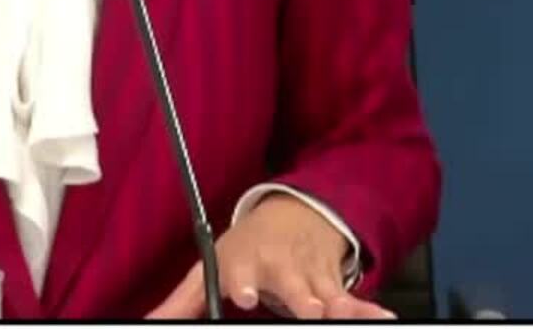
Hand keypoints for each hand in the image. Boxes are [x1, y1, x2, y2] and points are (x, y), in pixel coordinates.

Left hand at [147, 193, 393, 320]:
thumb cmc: (245, 249)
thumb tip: (148, 320)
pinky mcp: (335, 284)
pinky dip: (368, 307)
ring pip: (327, 296)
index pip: (243, 271)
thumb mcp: (211, 267)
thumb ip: (183, 302)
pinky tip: (384, 315)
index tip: (246, 295)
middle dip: (301, 300)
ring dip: (335, 305)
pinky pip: (354, 299)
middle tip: (308, 311)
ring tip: (336, 313)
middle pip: (294, 289)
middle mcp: (281, 268)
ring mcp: (310, 276)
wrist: (294, 215)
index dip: (245, 282)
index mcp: (245, 262)